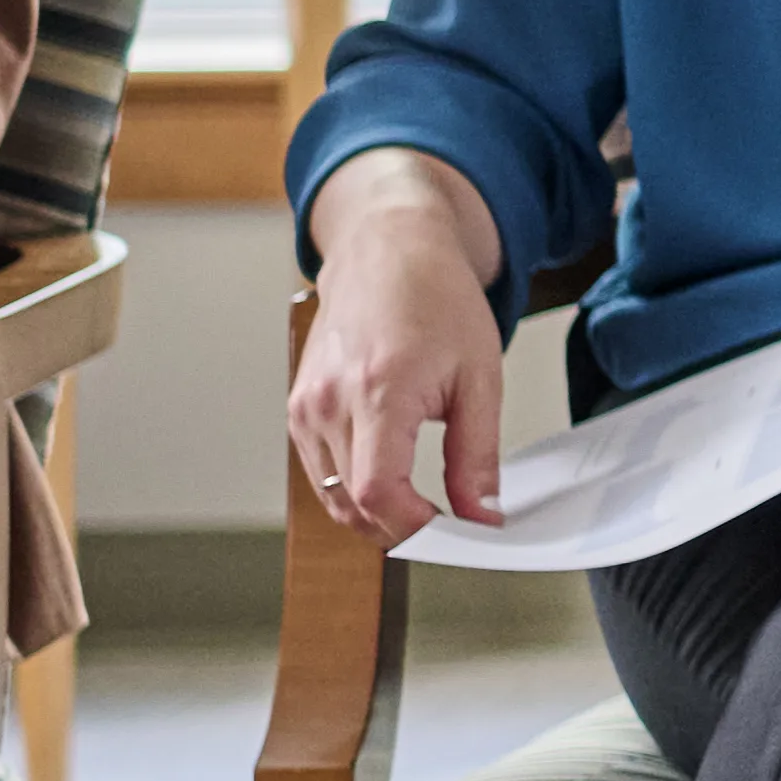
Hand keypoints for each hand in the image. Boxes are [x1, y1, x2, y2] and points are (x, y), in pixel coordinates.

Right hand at [287, 150, 516, 550]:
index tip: (454, 530)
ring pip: (332, 496)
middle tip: (448, 523)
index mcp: (378, 390)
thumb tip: (483, 516)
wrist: (387, 250)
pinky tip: (391, 477)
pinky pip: (320, 472)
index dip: (416, 526)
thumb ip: (477, 455)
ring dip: (375, 514)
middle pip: (352, 503)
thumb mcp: (480, 378)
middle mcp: (329, 402)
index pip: (379, 491)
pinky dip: (353, 489)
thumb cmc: (436, 300)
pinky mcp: (298, 409)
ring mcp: (305, 406)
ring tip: (424, 503)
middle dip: (402, 527)